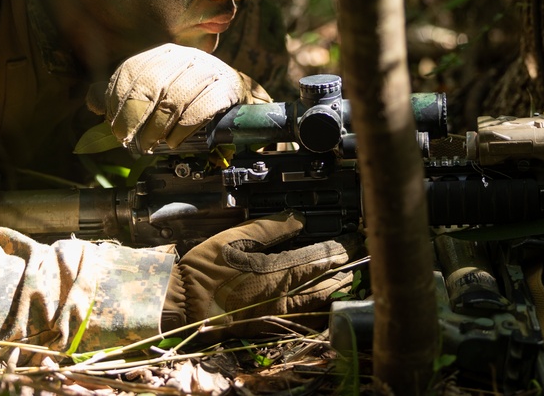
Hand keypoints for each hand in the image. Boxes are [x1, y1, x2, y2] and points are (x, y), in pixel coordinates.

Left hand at [89, 43, 270, 151]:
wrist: (234, 97)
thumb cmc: (190, 96)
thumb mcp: (155, 91)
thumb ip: (123, 95)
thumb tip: (92, 102)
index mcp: (162, 54)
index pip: (132, 71)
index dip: (118, 101)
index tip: (113, 128)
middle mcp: (184, 57)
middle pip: (152, 83)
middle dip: (135, 116)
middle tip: (128, 141)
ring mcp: (208, 71)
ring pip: (175, 98)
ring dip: (158, 126)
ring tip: (150, 144)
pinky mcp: (227, 87)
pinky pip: (201, 108)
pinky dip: (184, 129)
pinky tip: (174, 141)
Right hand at [163, 211, 363, 335]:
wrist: (183, 305)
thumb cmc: (206, 268)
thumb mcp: (236, 239)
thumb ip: (270, 229)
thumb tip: (298, 218)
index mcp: (276, 270)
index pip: (317, 259)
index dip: (337, 251)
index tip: (353, 242)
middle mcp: (283, 294)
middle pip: (324, 284)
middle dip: (343, 274)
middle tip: (360, 263)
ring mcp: (278, 313)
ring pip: (317, 304)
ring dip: (335, 293)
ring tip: (350, 284)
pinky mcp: (269, 325)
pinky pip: (302, 319)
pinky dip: (319, 312)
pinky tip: (327, 307)